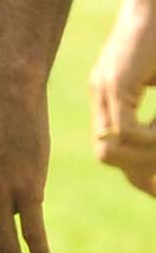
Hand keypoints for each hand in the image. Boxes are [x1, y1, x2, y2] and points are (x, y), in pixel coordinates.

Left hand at [89, 0, 155, 197]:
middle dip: (142, 169)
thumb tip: (154, 154)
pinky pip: (123, 128)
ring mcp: (105, 85)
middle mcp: (103, 93)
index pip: (114, 150)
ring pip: (111, 147)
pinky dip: (148, 136)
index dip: (139, 174)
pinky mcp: (115, 78)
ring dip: (147, 153)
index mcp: (114, 95)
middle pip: (108, 154)